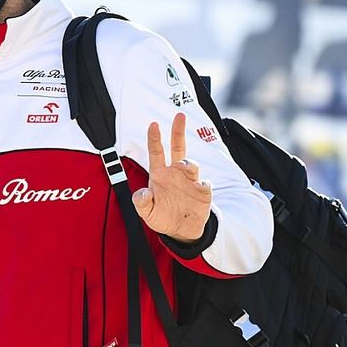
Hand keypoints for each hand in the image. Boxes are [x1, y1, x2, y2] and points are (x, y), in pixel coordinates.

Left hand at [132, 112, 212, 241]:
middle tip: (179, 115)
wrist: (180, 231)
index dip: (155, 138)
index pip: (156, 152)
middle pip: (178, 147)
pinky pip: (204, 183)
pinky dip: (202, 183)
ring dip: (187, 163)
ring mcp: (190, 181)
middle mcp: (175, 173)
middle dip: (178, 131)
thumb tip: (142, 192)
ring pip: (190, 164)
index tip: (153, 124)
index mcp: (159, 175)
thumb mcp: (147, 212)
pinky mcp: (202, 191)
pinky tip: (197, 187)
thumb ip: (141, 202)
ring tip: (182, 167)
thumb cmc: (162, 217)